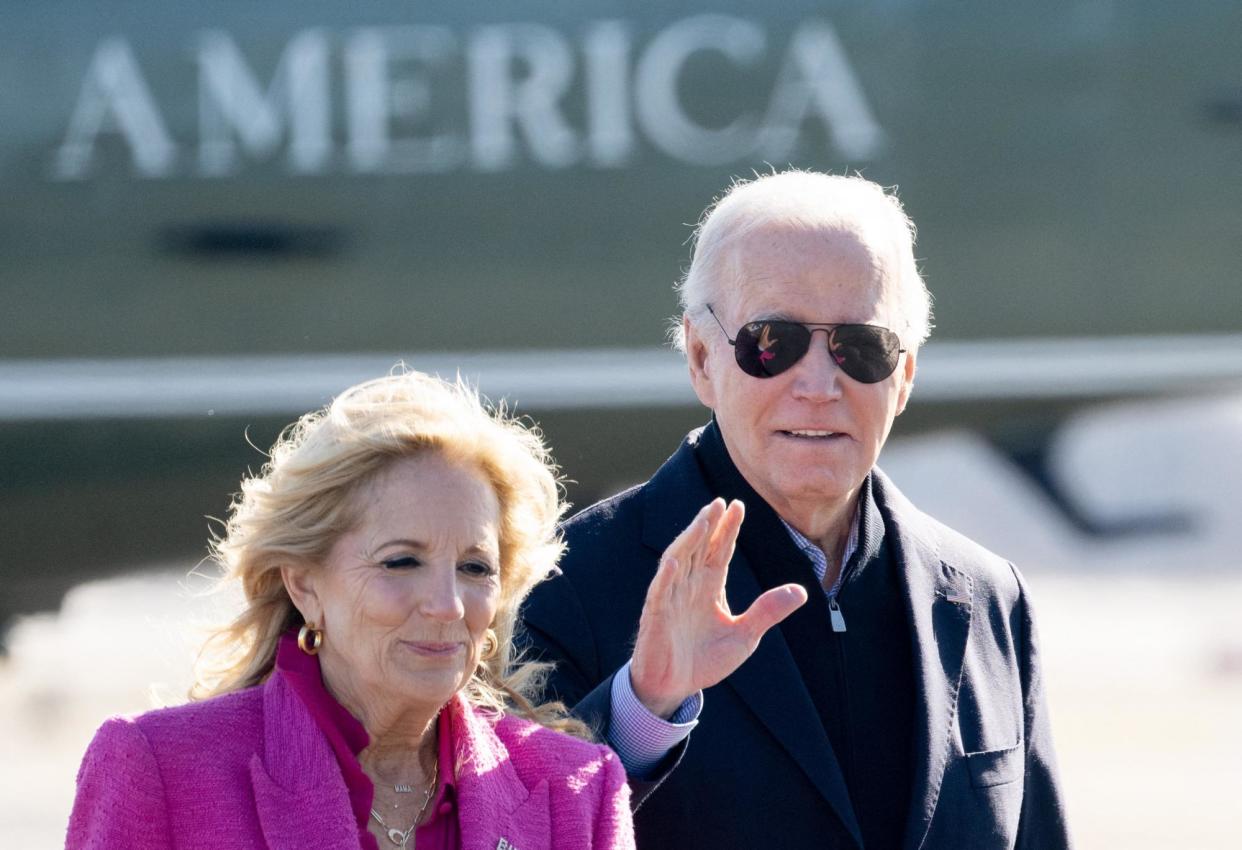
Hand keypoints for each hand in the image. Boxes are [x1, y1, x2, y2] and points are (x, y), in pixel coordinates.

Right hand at [629, 498, 808, 718]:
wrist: (675, 688)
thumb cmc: (705, 660)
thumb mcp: (745, 635)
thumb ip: (768, 611)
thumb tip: (801, 591)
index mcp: (710, 587)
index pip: (720, 550)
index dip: (728, 529)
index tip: (739, 505)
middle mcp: (689, 586)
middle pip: (699, 548)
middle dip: (709, 525)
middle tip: (720, 502)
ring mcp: (671, 598)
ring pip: (679, 561)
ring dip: (689, 540)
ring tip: (702, 521)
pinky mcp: (656, 616)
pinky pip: (660, 592)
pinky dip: (667, 576)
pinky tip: (675, 560)